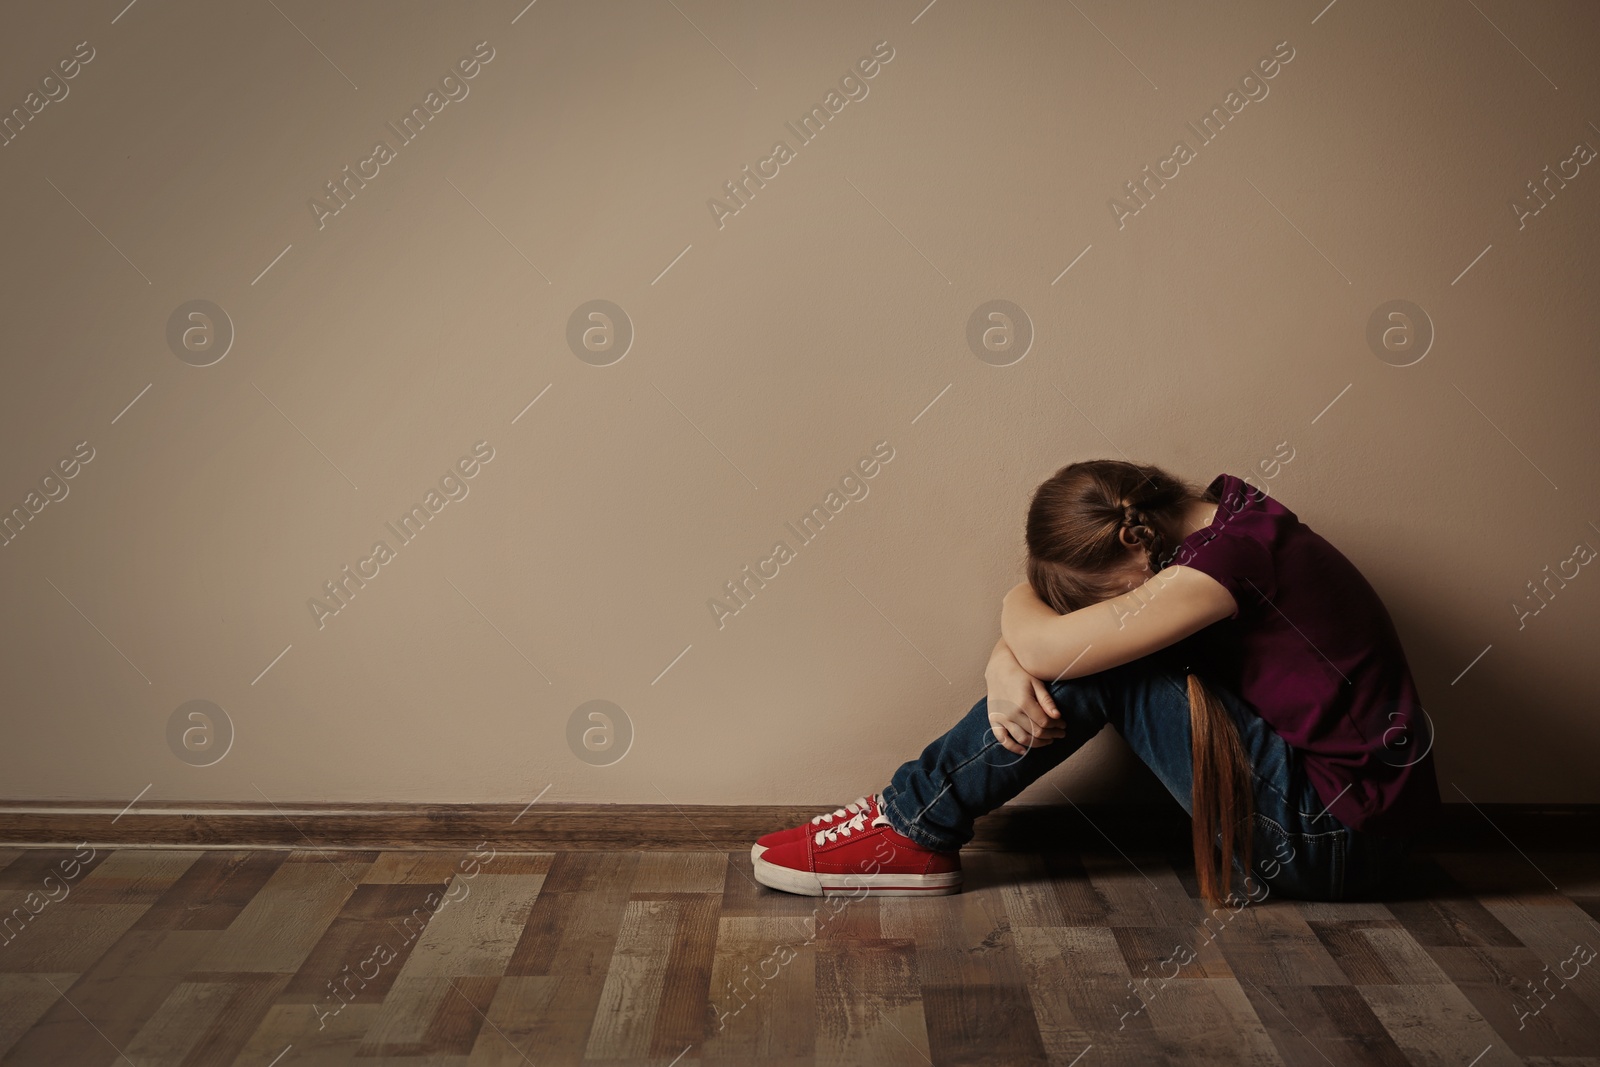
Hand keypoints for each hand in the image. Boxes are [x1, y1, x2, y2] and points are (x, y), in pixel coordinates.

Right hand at [985, 637, 1064, 755]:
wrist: (998, 668)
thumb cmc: (1020, 673)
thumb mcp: (1036, 683)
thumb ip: (1046, 701)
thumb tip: (1057, 716)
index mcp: (1024, 702)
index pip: (1045, 722)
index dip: (1057, 726)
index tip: (1063, 725)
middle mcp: (1012, 713)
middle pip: (1036, 732)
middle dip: (1051, 735)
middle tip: (1060, 734)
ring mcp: (1002, 718)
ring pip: (1023, 739)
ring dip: (1038, 743)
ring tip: (1048, 740)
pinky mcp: (994, 720)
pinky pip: (1002, 739)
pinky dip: (1013, 747)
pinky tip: (1024, 750)